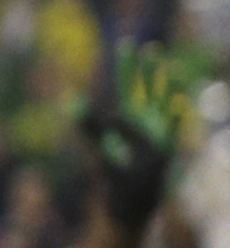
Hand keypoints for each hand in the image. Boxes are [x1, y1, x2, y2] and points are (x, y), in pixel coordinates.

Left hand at [91, 38, 191, 222]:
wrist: (127, 205)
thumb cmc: (114, 175)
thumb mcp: (99, 147)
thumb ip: (87, 125)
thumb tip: (70, 101)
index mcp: (129, 119)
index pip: (127, 86)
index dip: (127, 66)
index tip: (127, 43)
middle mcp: (146, 124)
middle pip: (147, 91)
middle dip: (149, 71)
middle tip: (150, 47)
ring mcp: (157, 137)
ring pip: (163, 107)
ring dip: (168, 88)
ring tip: (171, 71)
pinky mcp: (161, 155)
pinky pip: (168, 133)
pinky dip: (172, 118)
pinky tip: (177, 104)